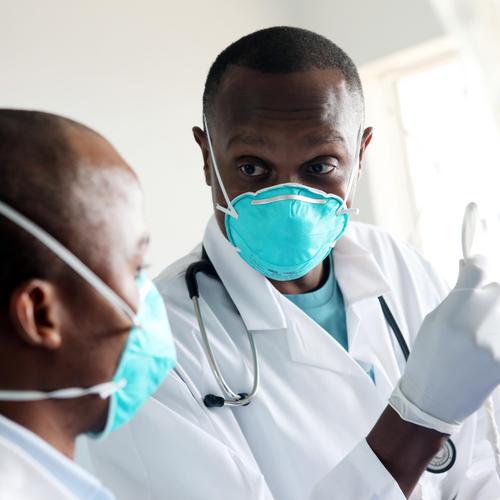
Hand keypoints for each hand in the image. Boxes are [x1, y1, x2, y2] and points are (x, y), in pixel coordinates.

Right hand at [390, 255, 499, 432]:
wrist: (434, 399)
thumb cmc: (429, 356)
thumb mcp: (435, 319)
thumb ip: (458, 294)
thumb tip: (470, 266)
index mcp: (455, 308)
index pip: (480, 267)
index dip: (478, 263)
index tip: (476, 266)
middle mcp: (479, 321)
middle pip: (498, 289)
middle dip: (490, 294)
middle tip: (478, 308)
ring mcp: (497, 342)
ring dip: (495, 314)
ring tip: (482, 328)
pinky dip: (496, 332)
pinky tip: (486, 342)